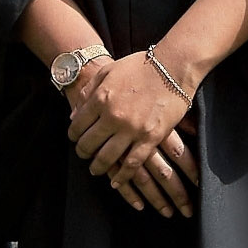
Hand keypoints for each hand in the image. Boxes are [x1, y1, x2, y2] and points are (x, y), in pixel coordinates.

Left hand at [67, 53, 197, 216]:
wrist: (173, 65)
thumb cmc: (141, 65)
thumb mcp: (109, 70)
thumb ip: (89, 91)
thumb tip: (73, 114)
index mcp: (101, 97)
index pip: (78, 125)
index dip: (74, 135)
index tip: (75, 139)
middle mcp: (113, 116)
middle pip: (89, 144)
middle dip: (83, 152)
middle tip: (84, 155)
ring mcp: (131, 129)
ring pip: (106, 158)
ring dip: (98, 167)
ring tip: (96, 169)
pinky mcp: (150, 138)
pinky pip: (132, 164)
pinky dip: (122, 176)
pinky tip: (116, 181)